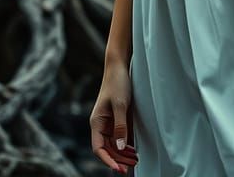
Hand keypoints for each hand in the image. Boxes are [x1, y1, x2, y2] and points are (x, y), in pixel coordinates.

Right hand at [90, 59, 138, 173]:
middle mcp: (101, 125)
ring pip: (115, 145)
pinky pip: (121, 137)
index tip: (119, 168)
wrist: (119, 66)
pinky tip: (135, 150)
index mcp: (97, 122)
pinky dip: (127, 145)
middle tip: (132, 167)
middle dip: (118, 159)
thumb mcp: (121, 104)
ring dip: (123, 154)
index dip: (107, 160)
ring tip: (136, 160)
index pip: (98, 148)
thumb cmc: (117, 82)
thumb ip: (121, 126)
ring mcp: (110, 123)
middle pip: (107, 149)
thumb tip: (121, 148)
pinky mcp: (118, 119)